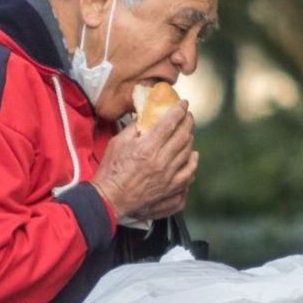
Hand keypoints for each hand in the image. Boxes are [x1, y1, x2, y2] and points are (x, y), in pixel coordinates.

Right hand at [91, 101, 197, 220]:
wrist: (110, 198)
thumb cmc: (111, 170)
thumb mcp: (117, 142)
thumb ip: (134, 128)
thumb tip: (145, 118)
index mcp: (148, 147)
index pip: (171, 122)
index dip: (180, 110)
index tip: (183, 104)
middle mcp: (162, 161)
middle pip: (184, 136)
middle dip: (188, 122)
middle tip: (188, 116)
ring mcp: (169, 177)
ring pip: (189, 154)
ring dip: (190, 140)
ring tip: (188, 134)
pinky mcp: (171, 190)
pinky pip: (189, 174)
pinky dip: (192, 163)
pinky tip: (192, 157)